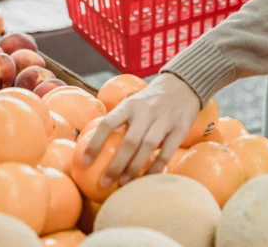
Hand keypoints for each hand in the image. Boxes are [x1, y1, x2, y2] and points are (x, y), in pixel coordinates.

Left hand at [82, 73, 200, 185]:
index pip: (108, 122)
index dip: (95, 143)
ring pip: (148, 146)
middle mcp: (147, 110)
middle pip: (130, 140)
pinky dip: (156, 167)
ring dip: (134, 167)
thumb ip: (119, 120)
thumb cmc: (151, 99)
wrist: (184, 84)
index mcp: (130, 104)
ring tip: (124, 184)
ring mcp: (165, 119)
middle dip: (116, 164)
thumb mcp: (134, 102)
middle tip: (104, 183)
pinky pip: (167, 151)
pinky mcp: (181, 128)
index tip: (83, 162)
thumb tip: (94, 146)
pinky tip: (147, 179)